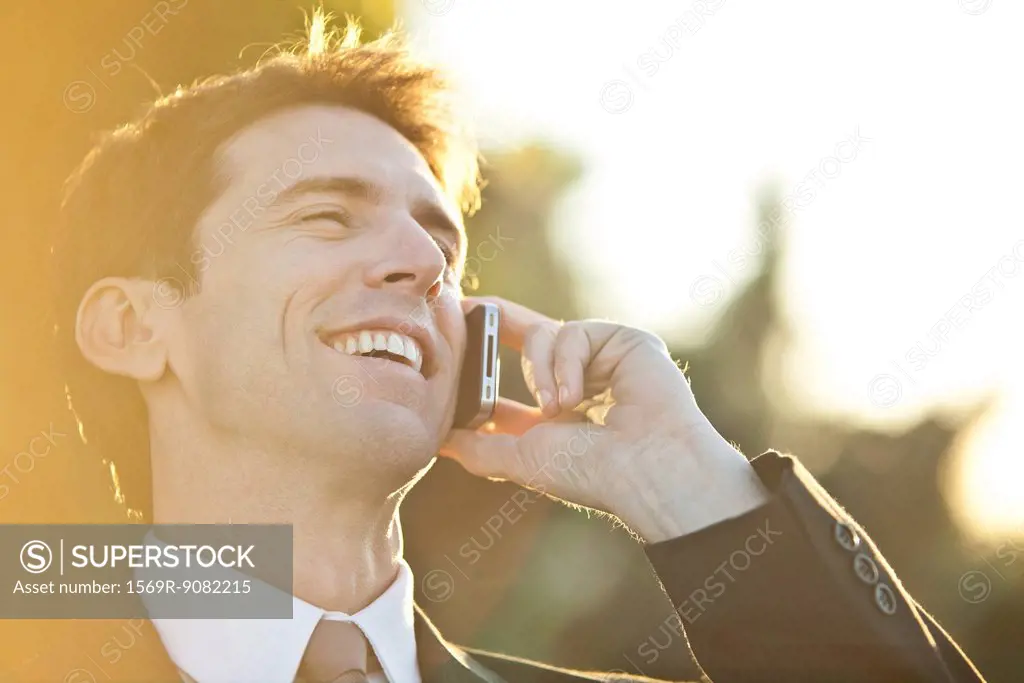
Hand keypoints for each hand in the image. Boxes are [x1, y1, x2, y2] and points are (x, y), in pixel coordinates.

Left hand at [440, 296, 769, 542]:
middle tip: (460, 308)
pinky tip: (574, 396)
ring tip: (555, 407)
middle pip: (527, 337)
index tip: (449, 334)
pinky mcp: (624, 341)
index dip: (478, 356)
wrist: (647, 470)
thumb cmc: (590, 472)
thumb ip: (478, 448)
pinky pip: (574, 333)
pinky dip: (566, 362)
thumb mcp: (521, 458)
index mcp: (553, 412)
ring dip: (540, 370)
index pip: (506, 376)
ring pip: (546, 335)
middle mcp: (577, 381)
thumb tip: (438, 440)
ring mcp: (602, 359)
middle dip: (493, 324)